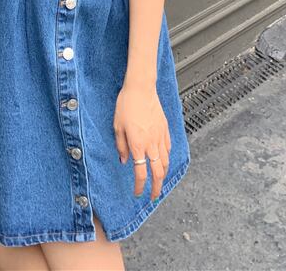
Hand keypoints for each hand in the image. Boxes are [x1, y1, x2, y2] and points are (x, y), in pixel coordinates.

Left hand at [113, 82, 171, 198]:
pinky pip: (168, 148)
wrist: (141, 88)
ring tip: (159, 180)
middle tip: (154, 196)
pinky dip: (166, 158)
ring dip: (163, 174)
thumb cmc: (127, 104)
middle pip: (158, 173)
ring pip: (166, 162)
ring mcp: (160, 136)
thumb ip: (121, 146)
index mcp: (138, 145)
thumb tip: (124, 160)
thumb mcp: (117, 126)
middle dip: (157, 188)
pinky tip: (163, 159)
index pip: (141, 173)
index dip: (140, 187)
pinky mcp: (165, 129)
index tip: (137, 193)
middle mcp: (151, 144)